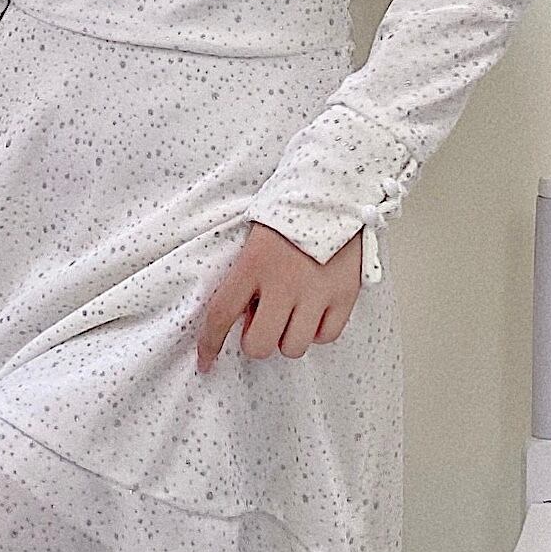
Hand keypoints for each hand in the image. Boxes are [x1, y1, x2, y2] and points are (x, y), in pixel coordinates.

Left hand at [194, 222, 364, 374]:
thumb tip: (243, 317)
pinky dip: (318, 331)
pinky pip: (326, 336)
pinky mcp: (344, 294)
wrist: (336, 190)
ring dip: (288, 336)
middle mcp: (283, 283)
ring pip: (293, 347)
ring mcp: (316, 291)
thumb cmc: (290, 210)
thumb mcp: (255, 236)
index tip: (205, 361)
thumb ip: (245, 276)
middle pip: (259, 345)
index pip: (220, 315)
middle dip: (257, 339)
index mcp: (253, 264)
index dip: (209, 344)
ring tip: (292, 314)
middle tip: (263, 321)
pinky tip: (315, 312)